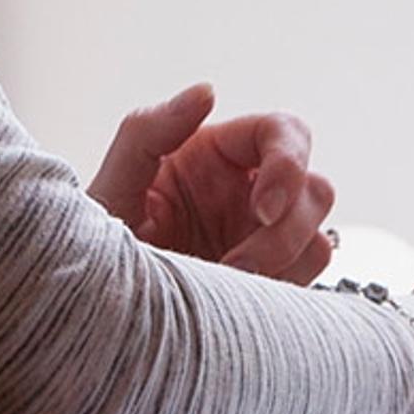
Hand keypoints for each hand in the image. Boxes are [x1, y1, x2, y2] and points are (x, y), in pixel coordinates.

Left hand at [88, 82, 336, 284]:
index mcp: (215, 155)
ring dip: (282, 261)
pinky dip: (284, 286)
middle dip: (288, 226)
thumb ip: (149, 132)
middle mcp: (247, 190)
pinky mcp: (270, 276)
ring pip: (318, 232)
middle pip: (314, 186)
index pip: (284, 132)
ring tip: (229, 286)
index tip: (262, 209)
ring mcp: (263, 236)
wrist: (97, 321)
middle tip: (244, 264)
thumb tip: (205, 92)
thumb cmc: (95, 256)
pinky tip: (241, 299)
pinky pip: (309, 273)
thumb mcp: (111, 189)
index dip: (289, 164)